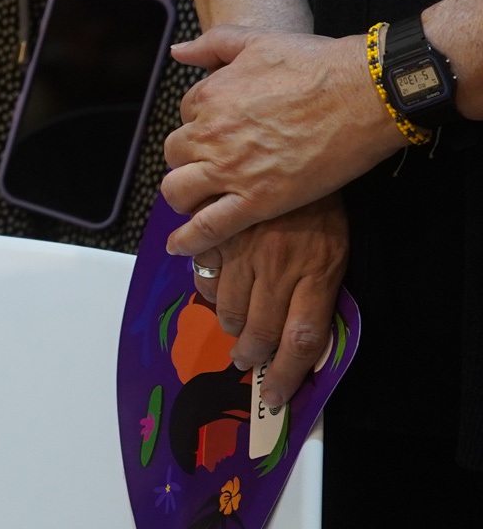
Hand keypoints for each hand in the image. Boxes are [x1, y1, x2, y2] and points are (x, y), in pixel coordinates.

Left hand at [161, 24, 402, 260]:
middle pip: (175, 154)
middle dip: (187, 160)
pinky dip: (190, 240)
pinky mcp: (258, 201)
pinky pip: (210, 227)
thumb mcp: (254, 40)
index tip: (219, 132)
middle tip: (209, 167)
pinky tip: (180, 248)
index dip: (201, 124)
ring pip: (179, 191)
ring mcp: (231, 169)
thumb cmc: (315, 64)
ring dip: (182, 197)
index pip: (185, 115)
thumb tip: (178, 51)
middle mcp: (210, 133)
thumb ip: (211, 45)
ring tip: (194, 203)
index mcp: (208, 96)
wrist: (363, 94)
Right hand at [197, 193, 348, 408]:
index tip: (274, 394)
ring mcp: (245, 250)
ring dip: (228, 323)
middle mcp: (278, 269)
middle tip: (246, 360)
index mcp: (316, 276)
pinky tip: (213, 283)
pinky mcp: (219, 230)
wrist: (300, 145)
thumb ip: (317, 289)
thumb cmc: (323, 203)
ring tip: (233, 325)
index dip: (285, 374)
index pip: (300, 342)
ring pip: (227, 305)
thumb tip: (297, 330)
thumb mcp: (336, 250)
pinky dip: (205, 283)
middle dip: (250, 355)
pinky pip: (203, 269)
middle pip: (259, 330)